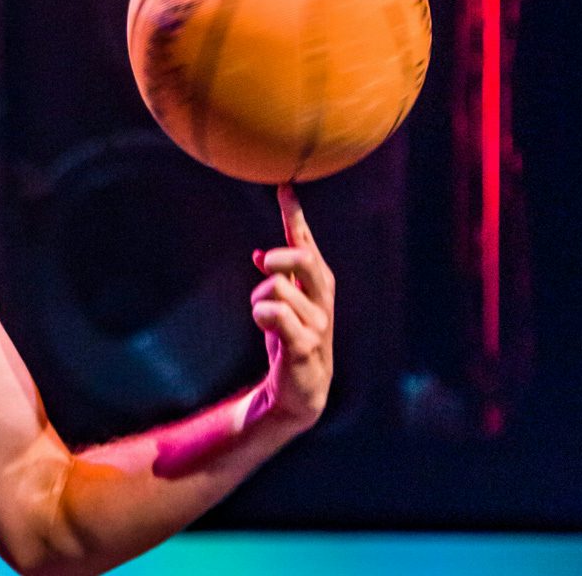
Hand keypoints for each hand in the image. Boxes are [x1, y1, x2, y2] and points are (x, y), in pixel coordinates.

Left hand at [249, 184, 334, 431]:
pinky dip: (264, 314)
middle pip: (306, 260)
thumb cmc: (290, 344)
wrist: (298, 393)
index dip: (295, 216)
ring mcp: (317, 324)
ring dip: (260, 298)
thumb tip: (259, 255)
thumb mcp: (282, 307)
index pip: (307, 244)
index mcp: (318, 287)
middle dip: (282, 254)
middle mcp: (322, 301)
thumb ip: (278, 281)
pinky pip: (277, 317)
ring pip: (280, 289)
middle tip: (264, 261)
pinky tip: (263, 324)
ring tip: (262, 315)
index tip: (284, 188)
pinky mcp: (305, 347)